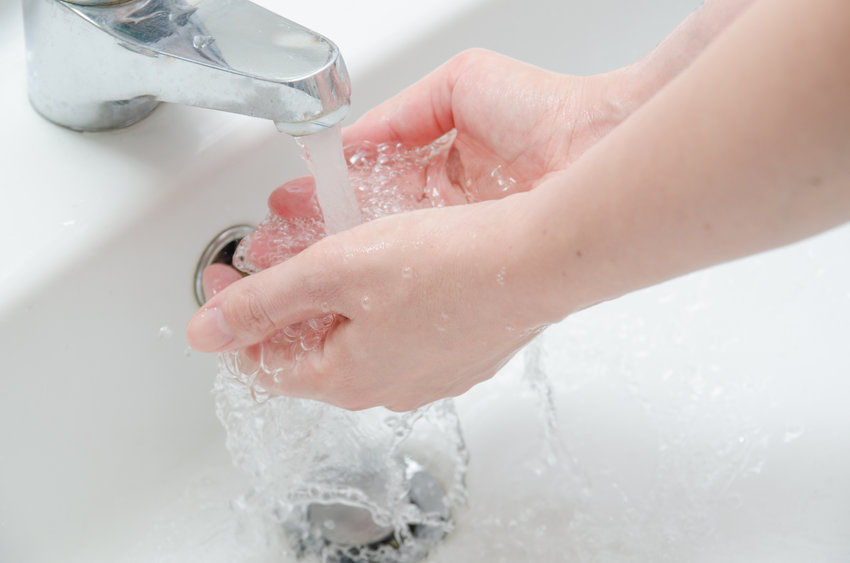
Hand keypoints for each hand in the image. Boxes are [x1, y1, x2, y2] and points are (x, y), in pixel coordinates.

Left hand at [186, 50, 637, 409]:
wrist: (538, 260)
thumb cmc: (448, 264)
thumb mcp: (335, 270)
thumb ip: (265, 302)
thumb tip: (205, 331)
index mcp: (345, 377)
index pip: (264, 364)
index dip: (233, 318)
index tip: (225, 275)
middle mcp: (387, 387)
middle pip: (310, 354)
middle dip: (283, 305)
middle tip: (276, 255)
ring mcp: (429, 374)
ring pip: (358, 343)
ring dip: (332, 302)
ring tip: (330, 251)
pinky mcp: (461, 351)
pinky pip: (400, 334)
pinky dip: (377, 305)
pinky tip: (390, 269)